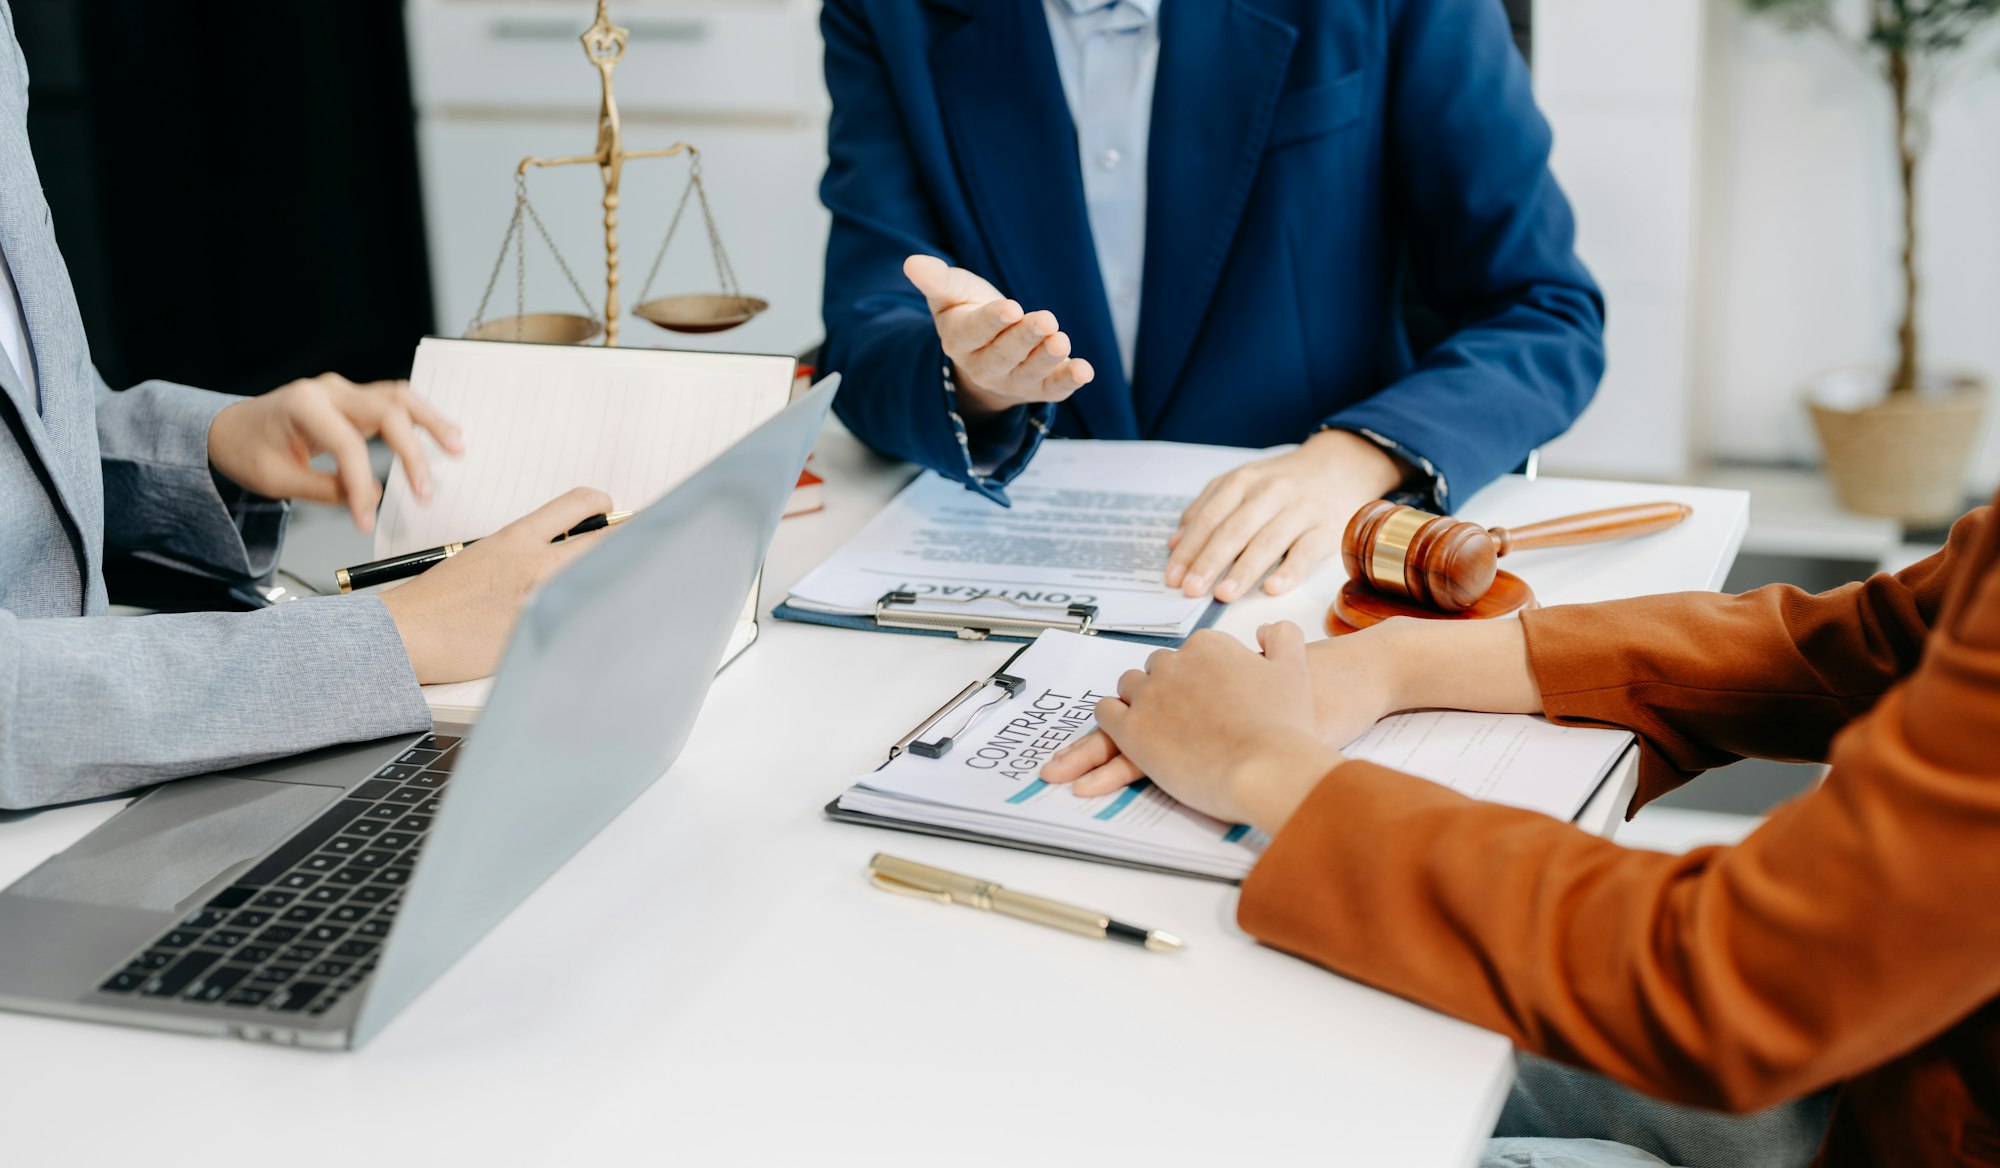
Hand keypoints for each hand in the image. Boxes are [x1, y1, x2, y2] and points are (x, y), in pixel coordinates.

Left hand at [208, 373, 463, 533]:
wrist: (232, 428)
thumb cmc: (249, 450)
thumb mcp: (277, 480)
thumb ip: (326, 488)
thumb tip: (372, 496)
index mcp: (303, 405)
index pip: (347, 445)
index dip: (362, 485)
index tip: (367, 520)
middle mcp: (328, 391)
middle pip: (386, 411)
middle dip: (411, 452)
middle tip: (426, 491)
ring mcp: (344, 391)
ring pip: (399, 398)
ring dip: (431, 422)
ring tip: (457, 446)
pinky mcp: (355, 400)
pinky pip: (395, 402)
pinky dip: (422, 418)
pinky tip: (444, 434)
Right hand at [376, 487, 612, 684]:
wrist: (410, 633)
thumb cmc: (439, 598)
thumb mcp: (484, 555)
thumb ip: (526, 548)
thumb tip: (563, 547)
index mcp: (518, 538)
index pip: (580, 504)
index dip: (603, 506)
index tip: (610, 514)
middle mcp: (536, 564)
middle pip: (605, 541)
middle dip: (623, 541)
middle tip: (631, 549)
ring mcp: (541, 601)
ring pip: (599, 579)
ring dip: (609, 579)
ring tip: (611, 584)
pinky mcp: (540, 634)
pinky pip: (581, 620)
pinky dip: (592, 616)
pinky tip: (593, 620)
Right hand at [903, 254, 1094, 421]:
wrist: (987, 352)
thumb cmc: (969, 312)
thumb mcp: (951, 294)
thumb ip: (936, 280)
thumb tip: (911, 262)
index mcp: (960, 341)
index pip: (975, 332)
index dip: (992, 322)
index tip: (1011, 308)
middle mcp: (985, 367)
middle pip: (1004, 355)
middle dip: (1025, 338)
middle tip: (1045, 320)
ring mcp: (1013, 381)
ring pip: (1030, 372)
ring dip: (1047, 358)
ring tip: (1061, 340)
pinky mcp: (1039, 389)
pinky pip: (1054, 390)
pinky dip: (1069, 381)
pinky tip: (1085, 370)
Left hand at [1061, 624, 1343, 833]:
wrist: (1267, 767)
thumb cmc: (1284, 725)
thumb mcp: (1294, 669)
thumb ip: (1282, 638)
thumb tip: (1263, 629)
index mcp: (1207, 646)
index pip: (1190, 654)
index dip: (1198, 679)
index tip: (1208, 701)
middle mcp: (1173, 663)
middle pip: (1158, 669)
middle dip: (1168, 689)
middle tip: (1185, 719)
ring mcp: (1149, 695)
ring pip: (1129, 687)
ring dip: (1139, 702)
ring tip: (1157, 727)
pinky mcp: (1131, 730)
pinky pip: (1107, 713)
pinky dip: (1113, 720)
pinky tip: (1126, 732)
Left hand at [1166, 429, 1406, 600]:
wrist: (1341, 466)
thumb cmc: (1282, 482)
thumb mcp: (1242, 483)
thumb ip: (1207, 509)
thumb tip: (1175, 543)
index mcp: (1244, 481)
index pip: (1210, 517)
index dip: (1190, 548)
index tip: (1173, 577)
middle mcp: (1271, 492)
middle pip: (1235, 529)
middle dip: (1210, 561)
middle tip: (1191, 590)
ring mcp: (1301, 510)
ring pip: (1268, 541)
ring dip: (1244, 570)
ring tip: (1223, 594)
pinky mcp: (1327, 529)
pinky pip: (1306, 552)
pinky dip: (1289, 571)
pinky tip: (1271, 588)